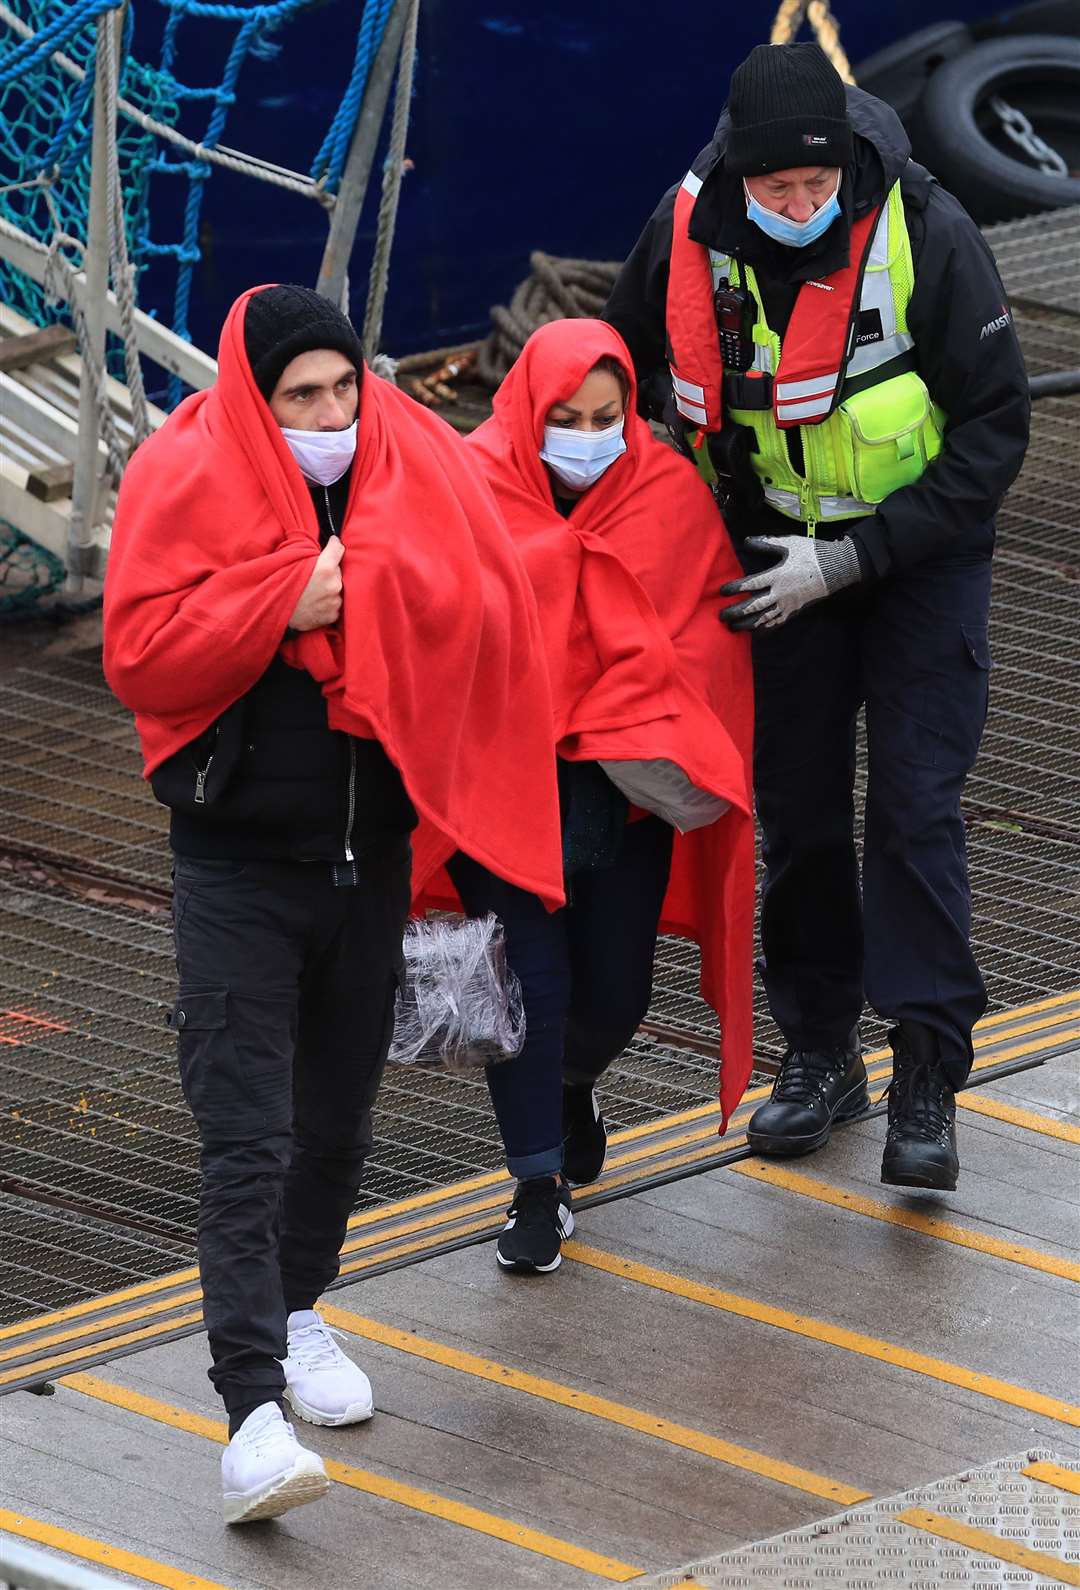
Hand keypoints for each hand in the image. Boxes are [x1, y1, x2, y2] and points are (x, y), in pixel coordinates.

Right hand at [288, 536, 344, 631]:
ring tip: (312, 591)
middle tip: (314, 575)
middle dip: (329, 570)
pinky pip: (334, 604)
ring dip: (329, 587)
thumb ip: (311, 552)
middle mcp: (334, 585)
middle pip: (338, 571)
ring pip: (336, 588)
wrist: (273, 611)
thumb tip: (326, 542)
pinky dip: (327, 602)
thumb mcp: (292, 561)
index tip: (332, 544)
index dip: (334, 545)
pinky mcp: (332, 615)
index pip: (338, 549)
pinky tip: (313, 602)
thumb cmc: (279, 584)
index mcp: (325, 568)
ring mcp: (334, 602)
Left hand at [719, 535, 860, 631]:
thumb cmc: (811, 553)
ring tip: (732, 627)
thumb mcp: (789, 543)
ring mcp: (788, 604)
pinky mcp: (794, 611)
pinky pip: (777, 623)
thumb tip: (746, 540)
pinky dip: (764, 629)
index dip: (735, 588)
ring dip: (746, 624)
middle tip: (721, 616)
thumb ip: (766, 543)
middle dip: (736, 612)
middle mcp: (781, 592)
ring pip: (763, 618)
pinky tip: (754, 632)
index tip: (722, 591)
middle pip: (754, 606)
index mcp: (777, 575)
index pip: (751, 584)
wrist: (835, 568)